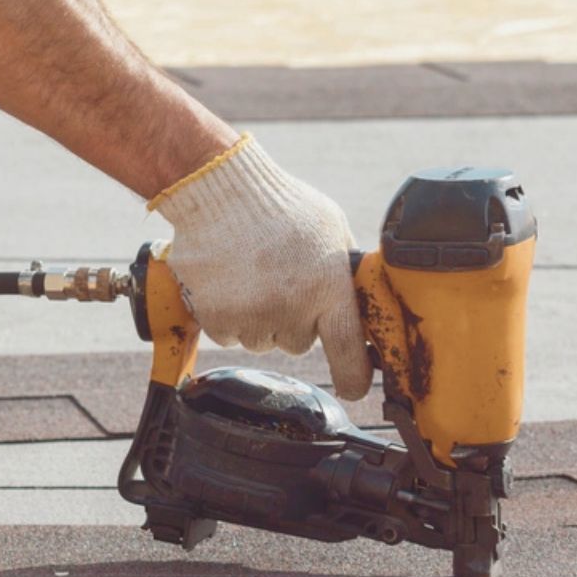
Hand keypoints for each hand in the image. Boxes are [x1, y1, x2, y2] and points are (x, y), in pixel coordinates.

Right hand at [150, 134, 372, 399]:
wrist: (219, 188)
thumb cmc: (280, 204)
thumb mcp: (331, 229)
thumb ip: (344, 270)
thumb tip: (360, 301)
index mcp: (328, 287)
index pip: (348, 349)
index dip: (354, 376)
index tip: (354, 388)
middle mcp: (291, 308)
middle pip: (298, 343)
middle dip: (292, 320)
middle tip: (281, 281)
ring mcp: (250, 316)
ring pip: (261, 341)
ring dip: (259, 319)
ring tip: (251, 275)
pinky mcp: (215, 318)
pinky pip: (229, 336)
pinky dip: (227, 316)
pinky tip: (228, 280)